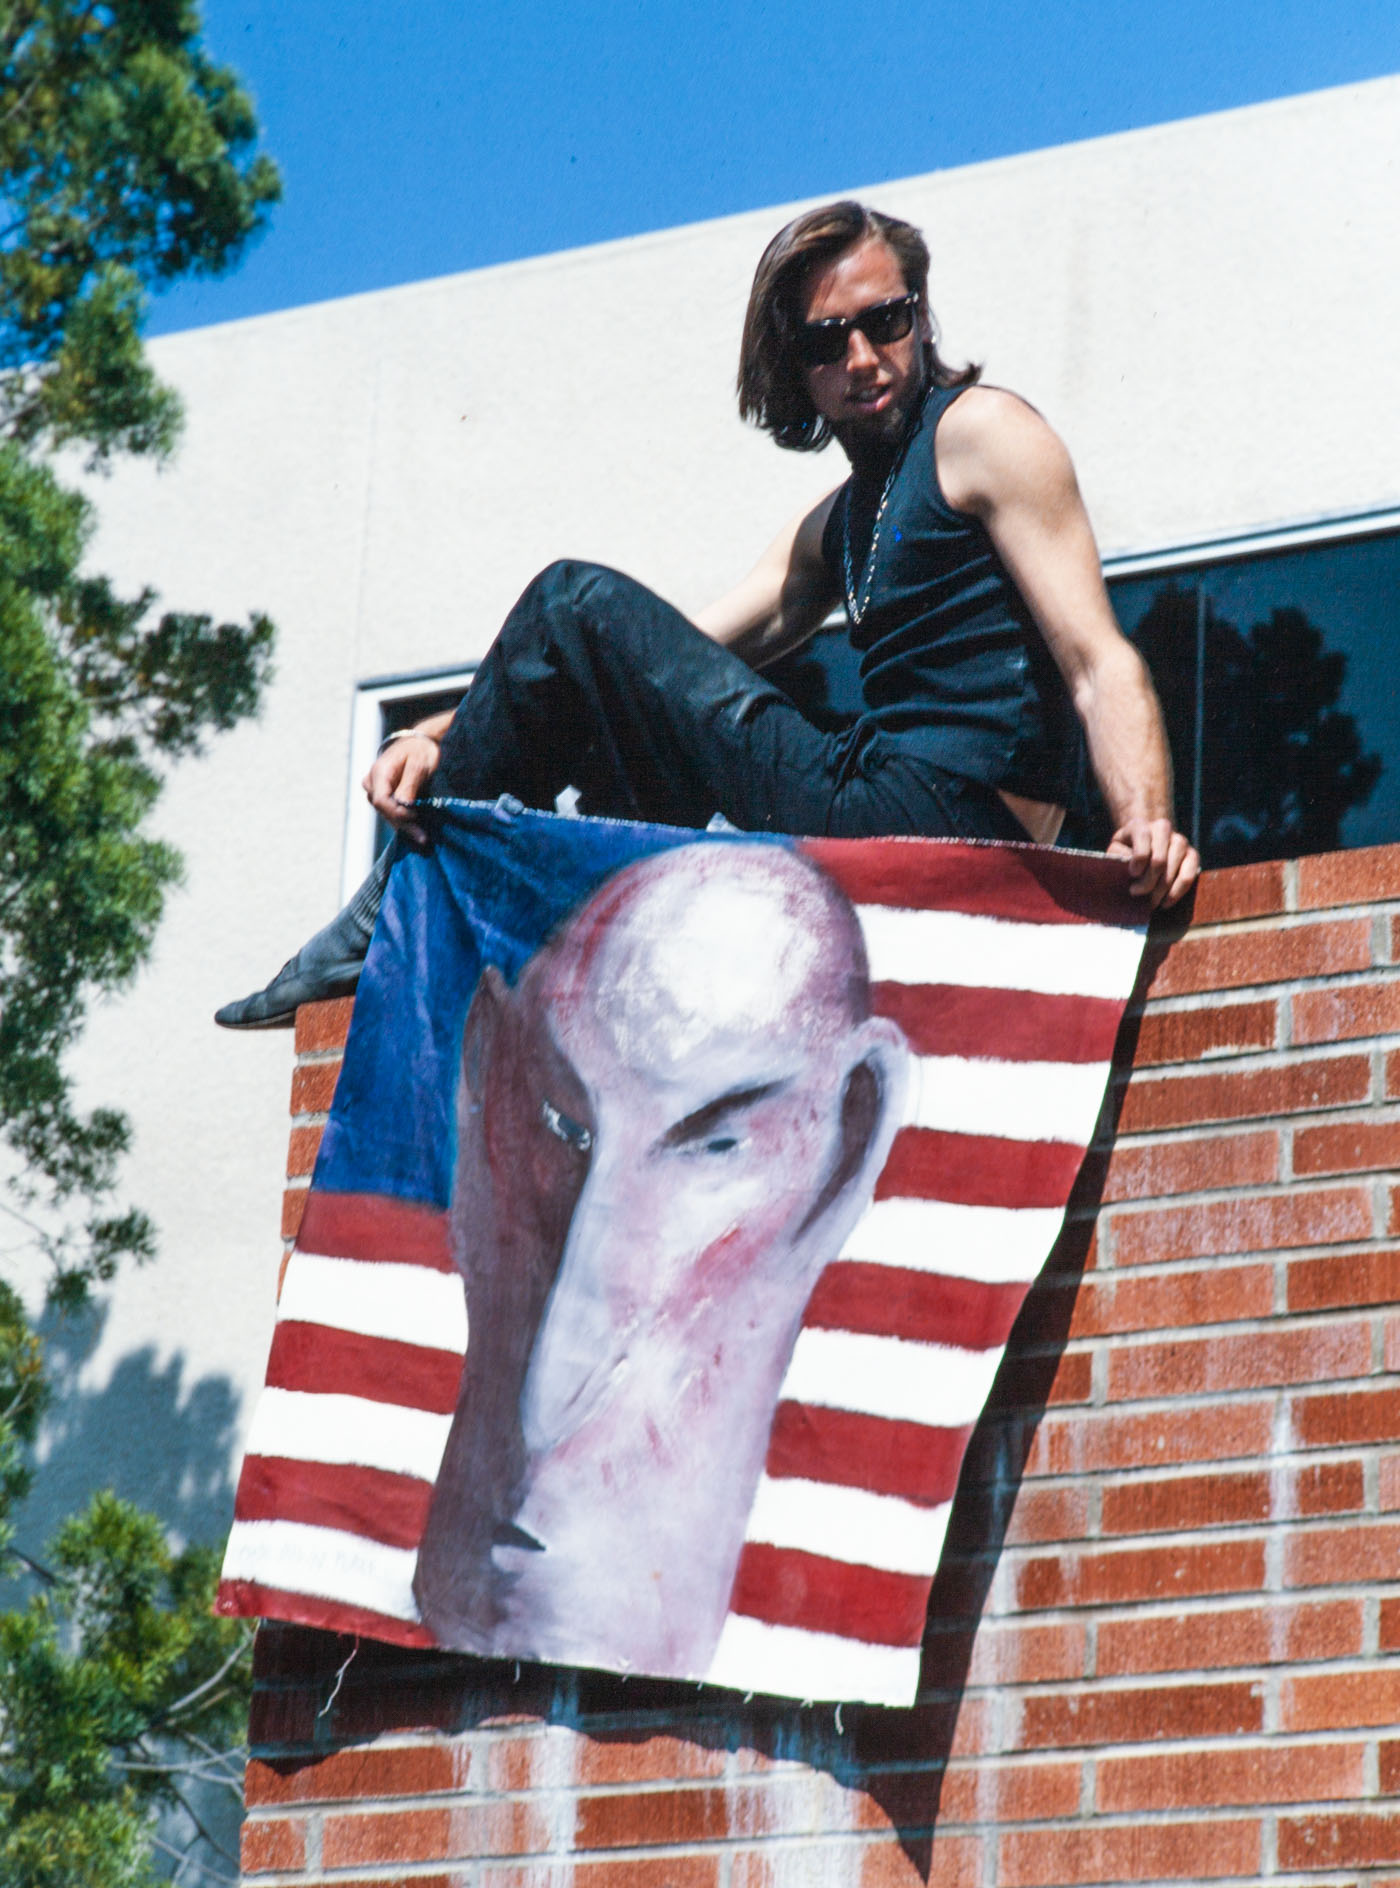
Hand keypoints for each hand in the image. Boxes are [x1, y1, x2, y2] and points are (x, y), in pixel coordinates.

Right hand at [363, 732, 440, 846]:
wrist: (420, 743)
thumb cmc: (421, 751)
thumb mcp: (419, 765)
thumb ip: (409, 784)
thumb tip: (402, 804)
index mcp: (379, 772)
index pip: (381, 800)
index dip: (397, 813)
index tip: (416, 819)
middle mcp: (372, 781)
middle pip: (383, 809)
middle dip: (403, 824)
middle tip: (423, 838)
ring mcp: (375, 789)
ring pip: (385, 812)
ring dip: (403, 825)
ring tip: (422, 837)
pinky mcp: (382, 795)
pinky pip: (389, 810)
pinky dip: (403, 820)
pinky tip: (417, 831)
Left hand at [1107, 816, 1199, 909]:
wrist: (1143, 844)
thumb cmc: (1125, 850)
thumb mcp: (1115, 850)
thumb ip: (1119, 856)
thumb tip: (1136, 872)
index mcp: (1140, 824)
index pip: (1143, 838)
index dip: (1138, 860)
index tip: (1132, 875)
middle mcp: (1163, 828)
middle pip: (1159, 860)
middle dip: (1147, 882)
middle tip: (1135, 893)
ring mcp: (1180, 840)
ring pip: (1174, 868)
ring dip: (1161, 890)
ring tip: (1149, 902)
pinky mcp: (1192, 855)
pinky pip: (1189, 875)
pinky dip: (1177, 892)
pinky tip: (1165, 903)